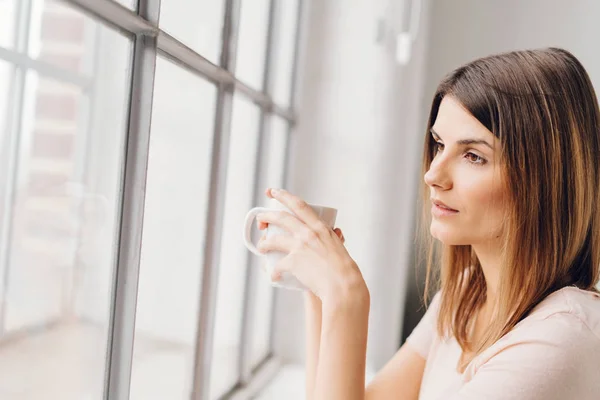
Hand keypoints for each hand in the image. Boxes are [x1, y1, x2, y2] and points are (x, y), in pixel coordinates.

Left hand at [255, 188, 366, 303]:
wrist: (342, 285)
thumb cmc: (343, 268)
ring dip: (263, 243)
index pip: (299, 205)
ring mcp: (299, 247)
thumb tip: (337, 232)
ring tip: (261, 247)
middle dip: (266, 216)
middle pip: (281, 218)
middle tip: (260, 219)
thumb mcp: (339, 245)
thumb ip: (334, 237)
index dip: (284, 196)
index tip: (274, 192)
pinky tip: (274, 276)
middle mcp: (308, 233)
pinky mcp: (293, 262)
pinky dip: (274, 272)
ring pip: (273, 240)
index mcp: (320, 227)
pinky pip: (277, 266)